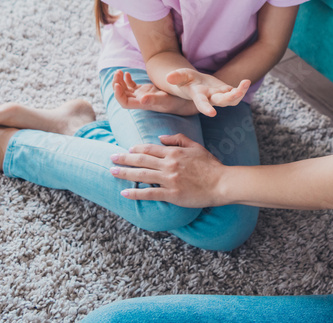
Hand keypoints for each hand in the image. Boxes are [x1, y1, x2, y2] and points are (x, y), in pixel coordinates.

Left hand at [110, 133, 225, 207]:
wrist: (221, 183)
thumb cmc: (210, 165)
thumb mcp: (196, 146)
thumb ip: (178, 139)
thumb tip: (161, 138)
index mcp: (174, 153)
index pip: (150, 149)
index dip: (136, 149)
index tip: (126, 149)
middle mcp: (169, 165)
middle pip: (141, 160)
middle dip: (124, 158)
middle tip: (111, 158)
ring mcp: (169, 180)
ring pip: (142, 175)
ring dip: (125, 173)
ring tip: (112, 172)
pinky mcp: (171, 194)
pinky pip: (150, 193)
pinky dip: (136, 193)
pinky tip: (125, 192)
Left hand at [112, 71, 197, 115]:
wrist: (185, 100)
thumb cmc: (177, 101)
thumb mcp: (167, 99)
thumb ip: (154, 99)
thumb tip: (141, 99)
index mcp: (144, 104)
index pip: (125, 103)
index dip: (118, 95)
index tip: (116, 84)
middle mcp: (141, 100)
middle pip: (122, 96)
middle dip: (117, 85)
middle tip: (117, 73)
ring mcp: (142, 95)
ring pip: (125, 90)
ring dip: (120, 81)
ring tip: (119, 71)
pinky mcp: (145, 90)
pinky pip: (132, 86)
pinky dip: (126, 80)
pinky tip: (127, 74)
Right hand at [166, 68, 249, 116]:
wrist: (194, 83)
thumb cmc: (185, 80)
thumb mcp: (180, 75)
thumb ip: (176, 77)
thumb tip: (168, 77)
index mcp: (198, 96)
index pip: (202, 103)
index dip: (206, 108)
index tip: (212, 114)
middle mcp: (210, 98)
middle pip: (221, 101)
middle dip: (229, 98)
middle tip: (236, 92)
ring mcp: (219, 96)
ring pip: (231, 99)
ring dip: (240, 93)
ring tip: (245, 82)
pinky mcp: (226, 91)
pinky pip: (236, 93)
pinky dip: (242, 88)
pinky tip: (246, 82)